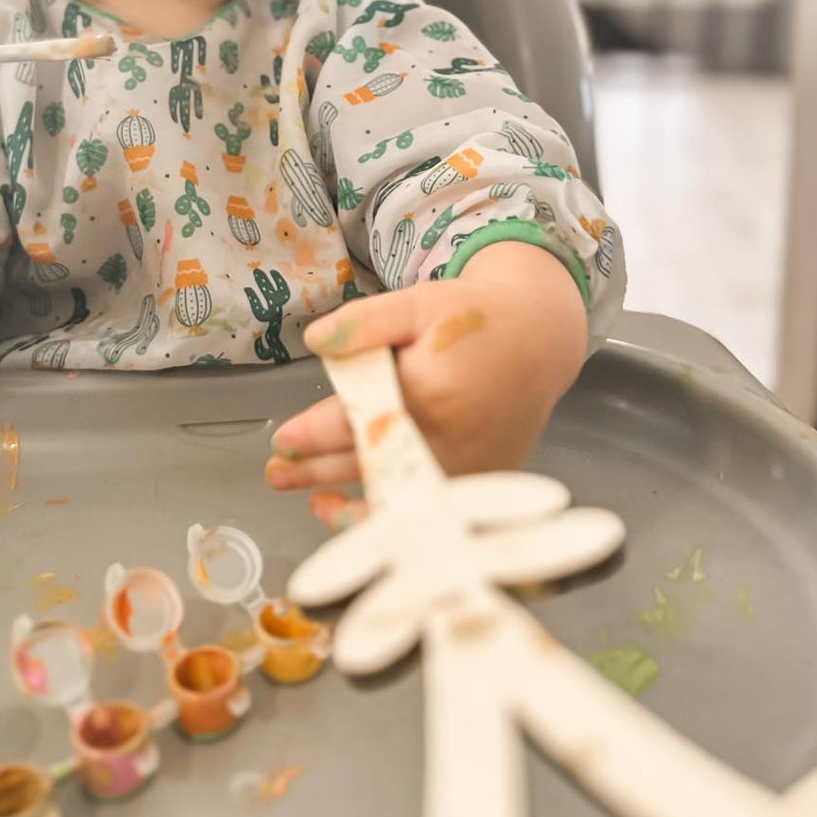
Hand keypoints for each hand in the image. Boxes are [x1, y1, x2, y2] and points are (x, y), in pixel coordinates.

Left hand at [266, 243, 587, 527]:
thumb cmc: (475, 317)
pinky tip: (361, 513)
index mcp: (429, 393)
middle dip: (316, 471)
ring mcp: (468, 467)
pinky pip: (429, 508)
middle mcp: (448, 440)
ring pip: (395, 493)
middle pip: (368, 462)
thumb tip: (315, 342)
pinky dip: (392, 514)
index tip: (283, 441)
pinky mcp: (481, 479)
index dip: (313, 435)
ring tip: (308, 498)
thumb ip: (364, 323)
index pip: (357, 422)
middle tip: (277, 474)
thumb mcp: (416, 302)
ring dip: (347, 500)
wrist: (540, 337)